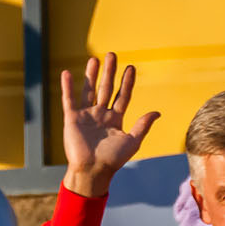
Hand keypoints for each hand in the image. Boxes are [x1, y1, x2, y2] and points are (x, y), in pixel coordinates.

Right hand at [57, 54, 158, 199]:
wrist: (92, 171)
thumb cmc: (113, 160)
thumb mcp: (132, 142)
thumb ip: (143, 126)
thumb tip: (157, 112)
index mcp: (115, 120)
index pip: (122, 96)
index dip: (127, 82)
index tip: (131, 68)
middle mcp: (101, 115)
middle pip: (106, 89)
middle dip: (109, 72)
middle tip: (112, 55)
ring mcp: (86, 115)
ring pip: (89, 90)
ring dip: (91, 75)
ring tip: (95, 59)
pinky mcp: (72, 118)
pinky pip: (69, 99)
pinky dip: (67, 86)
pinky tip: (67, 72)